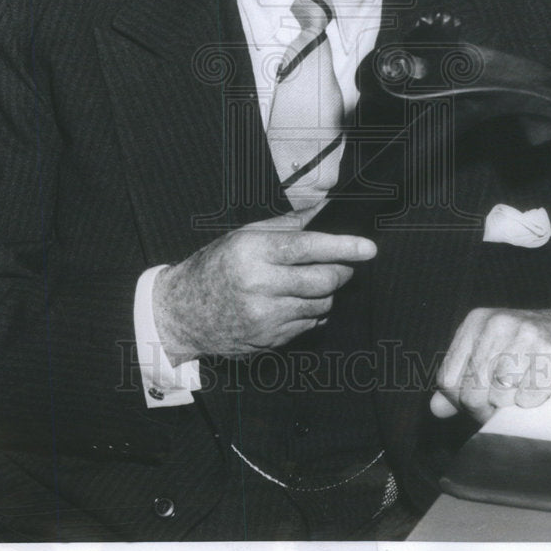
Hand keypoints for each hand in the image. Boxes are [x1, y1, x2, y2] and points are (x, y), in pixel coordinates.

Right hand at [152, 214, 376, 362]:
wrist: (182, 313)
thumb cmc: (214, 267)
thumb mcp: (244, 236)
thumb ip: (288, 225)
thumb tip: (325, 210)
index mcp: (253, 253)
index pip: (308, 248)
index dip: (343, 246)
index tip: (368, 247)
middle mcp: (260, 287)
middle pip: (324, 281)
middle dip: (342, 270)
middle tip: (342, 263)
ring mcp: (265, 318)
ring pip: (322, 304)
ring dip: (328, 291)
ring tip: (313, 280)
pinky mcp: (270, 340)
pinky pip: (310, 324)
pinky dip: (313, 310)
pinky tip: (298, 300)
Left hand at [430, 283, 550, 423]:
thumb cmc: (539, 347)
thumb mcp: (495, 355)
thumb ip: (463, 380)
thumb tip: (435, 409)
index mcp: (477, 322)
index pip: (447, 379)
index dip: (462, 402)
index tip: (482, 401)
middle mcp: (497, 324)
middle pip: (471, 393)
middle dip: (489, 408)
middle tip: (510, 398)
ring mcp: (524, 337)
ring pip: (499, 397)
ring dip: (515, 403)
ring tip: (530, 385)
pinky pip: (528, 399)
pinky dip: (537, 401)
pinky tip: (549, 383)